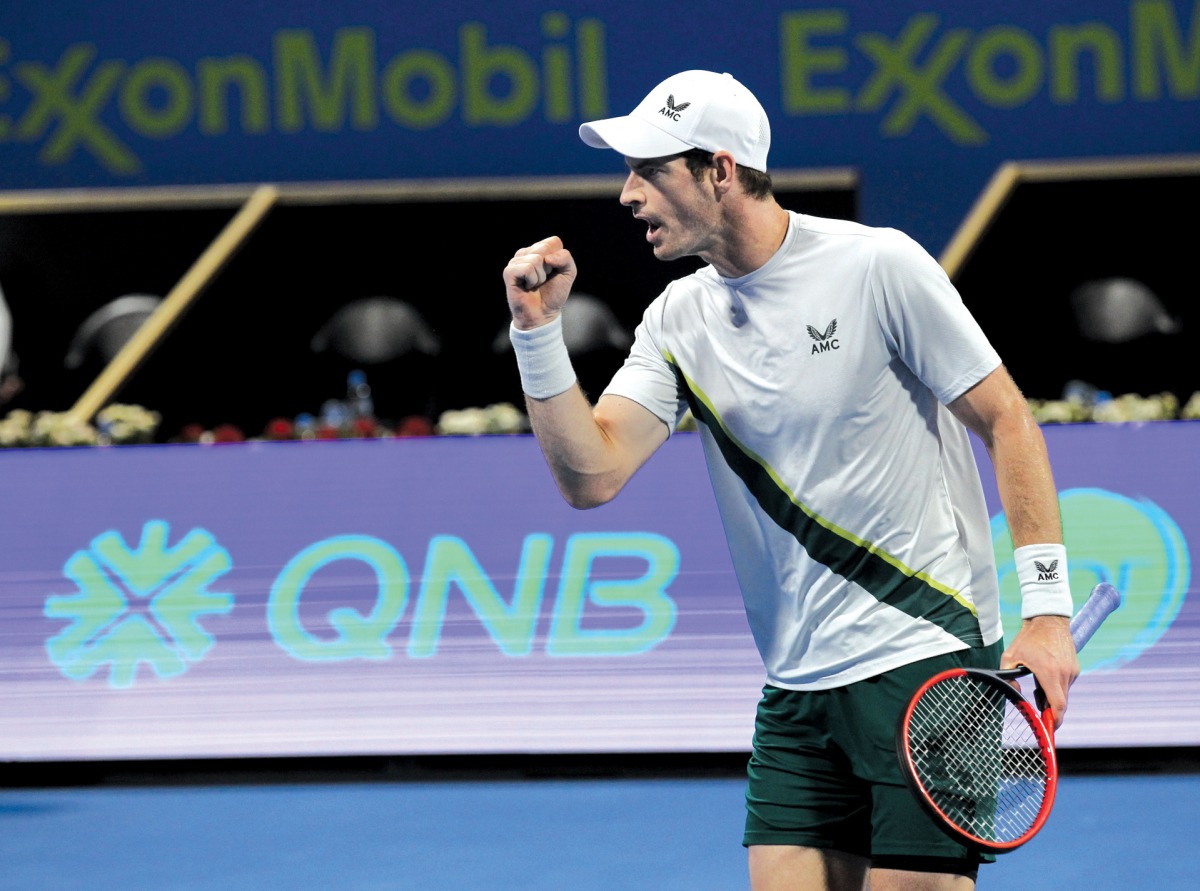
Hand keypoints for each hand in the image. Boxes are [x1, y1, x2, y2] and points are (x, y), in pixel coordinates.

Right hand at [503, 236, 577, 329]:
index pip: (553, 242)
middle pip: (544, 248)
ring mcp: (516, 261)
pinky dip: (532, 280)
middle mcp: (525, 253)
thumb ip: (566, 258)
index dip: (558, 259)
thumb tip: (548, 258)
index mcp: (538, 250)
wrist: (542, 314)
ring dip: (540, 277)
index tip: (553, 272)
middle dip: (549, 268)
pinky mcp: (509, 272)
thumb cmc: (553, 294)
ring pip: (536, 259)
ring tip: (534, 284)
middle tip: (543, 279)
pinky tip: (527, 286)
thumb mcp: (568, 273)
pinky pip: (527, 268)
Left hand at [1001, 614, 1080, 728]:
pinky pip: (1066, 684)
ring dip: (1052, 697)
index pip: (1057, 704)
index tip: (1049, 728)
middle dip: (1050, 710)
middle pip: (1061, 703)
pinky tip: (1045, 678)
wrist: (1048, 620)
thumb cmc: (1027, 639)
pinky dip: (1057, 687)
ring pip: (1063, 694)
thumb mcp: (1010, 657)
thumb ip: (1008, 677)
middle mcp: (1064, 673)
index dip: (1054, 719)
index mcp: (1049, 672)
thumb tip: (1014, 694)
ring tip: (1037, 688)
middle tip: (1039, 713)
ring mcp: (1072, 671)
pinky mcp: (1075, 668)